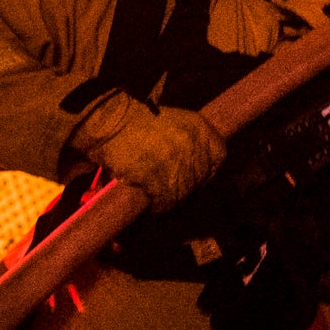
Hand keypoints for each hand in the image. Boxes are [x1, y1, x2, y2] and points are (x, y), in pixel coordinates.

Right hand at [69, 92, 225, 211]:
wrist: (111, 121)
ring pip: (185, 191)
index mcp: (199, 126)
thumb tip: (195, 168)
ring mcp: (177, 160)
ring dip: (174, 199)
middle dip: (188, 187)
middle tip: (174, 191)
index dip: (209, 171)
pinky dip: (161, 207)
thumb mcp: (174, 122)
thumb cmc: (138, 123)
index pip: (219, 156)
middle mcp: (193, 143)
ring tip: (162, 201)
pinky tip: (154, 207)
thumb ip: (189, 141)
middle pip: (200, 177)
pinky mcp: (159, 176)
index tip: (199, 179)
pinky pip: (166, 200)